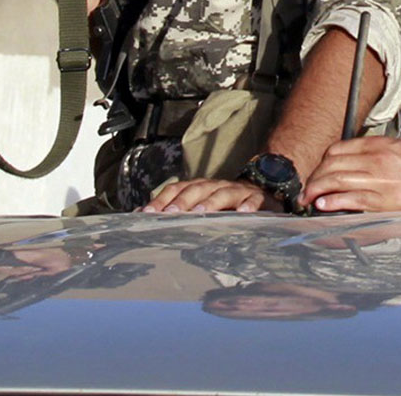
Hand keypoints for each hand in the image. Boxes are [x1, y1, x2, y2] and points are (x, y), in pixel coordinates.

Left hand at [141, 178, 273, 213]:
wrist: (261, 192)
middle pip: (197, 189)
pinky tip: (243, 214)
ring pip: (222, 194)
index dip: (162, 199)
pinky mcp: (257, 199)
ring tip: (200, 213)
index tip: (146, 213)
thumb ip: (174, 209)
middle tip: (169, 214)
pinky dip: (248, 206)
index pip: (177, 189)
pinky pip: (253, 201)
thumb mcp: (200, 204)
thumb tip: (140, 216)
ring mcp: (237, 191)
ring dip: (210, 203)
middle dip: (182, 202)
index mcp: (200, 187)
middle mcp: (216, 186)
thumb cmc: (224, 203)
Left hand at [304, 136, 400, 213]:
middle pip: (330, 165)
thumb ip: (379, 156)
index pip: (337, 150)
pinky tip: (323, 205)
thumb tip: (360, 167)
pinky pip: (349, 198)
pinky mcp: (384, 199)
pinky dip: (331, 201)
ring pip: (333, 180)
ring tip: (307, 200)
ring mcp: (378, 178)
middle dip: (313, 178)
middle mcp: (374, 158)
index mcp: (379, 144)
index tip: (318, 173)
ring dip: (315, 191)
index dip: (322, 163)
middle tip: (306, 190)